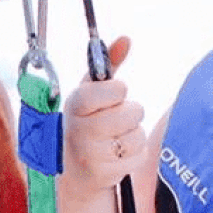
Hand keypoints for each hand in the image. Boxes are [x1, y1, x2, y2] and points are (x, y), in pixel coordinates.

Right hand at [61, 37, 144, 198]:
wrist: (74, 171)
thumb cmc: (87, 123)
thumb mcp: (91, 93)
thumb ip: (108, 64)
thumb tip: (125, 39)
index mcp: (75, 103)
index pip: (111, 89)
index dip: (118, 92)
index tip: (114, 96)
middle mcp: (78, 128)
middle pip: (132, 112)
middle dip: (130, 115)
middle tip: (115, 121)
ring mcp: (89, 153)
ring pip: (137, 135)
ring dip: (132, 136)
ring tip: (115, 139)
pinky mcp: (103, 173)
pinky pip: (138, 155)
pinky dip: (134, 155)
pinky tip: (116, 156)